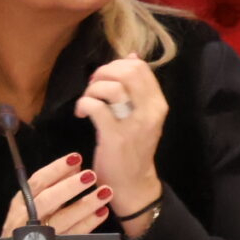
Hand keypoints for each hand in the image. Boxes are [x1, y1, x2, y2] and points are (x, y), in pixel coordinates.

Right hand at [0, 151, 113, 235]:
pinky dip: (88, 224)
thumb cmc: (30, 224)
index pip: (37, 182)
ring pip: (61, 220)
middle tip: (90, 175)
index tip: (75, 158)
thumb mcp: (38, 201)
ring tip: (105, 192)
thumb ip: (56, 183)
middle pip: (46, 201)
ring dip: (85, 205)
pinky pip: (72, 237)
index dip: (56, 169)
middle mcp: (26, 219)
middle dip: (69, 187)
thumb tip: (75, 163)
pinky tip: (101, 212)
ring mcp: (38, 238)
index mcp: (21, 203)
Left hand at [75, 53, 167, 224]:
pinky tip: (81, 113)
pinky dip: (84, 104)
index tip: (105, 79)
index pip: (140, 67)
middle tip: (93, 87)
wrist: (133, 183)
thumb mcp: (144, 115)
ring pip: (111, 87)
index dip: (116, 65)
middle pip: (127, 71)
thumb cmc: (135, 148)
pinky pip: (96, 107)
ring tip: (88, 101)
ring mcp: (134, 124)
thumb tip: (132, 56)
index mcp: (158, 103)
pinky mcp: (115, 136)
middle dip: (103, 73)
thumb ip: (139, 88)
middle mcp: (150, 111)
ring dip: (92, 89)